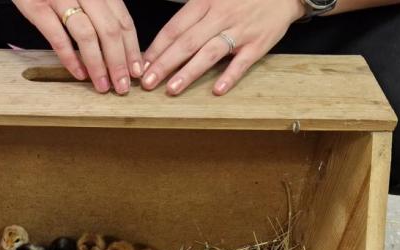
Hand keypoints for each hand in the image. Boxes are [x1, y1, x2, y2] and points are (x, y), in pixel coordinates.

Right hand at [12, 0, 143, 93]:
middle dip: (119, 62)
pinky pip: (57, 37)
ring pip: (87, 35)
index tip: (137, 71)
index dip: (132, 48)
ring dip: (98, 64)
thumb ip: (101, 10)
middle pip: (110, 30)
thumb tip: (120, 46)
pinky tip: (79, 73)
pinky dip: (70, 58)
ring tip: (103, 85)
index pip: (123, 21)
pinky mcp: (37, 7)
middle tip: (123, 86)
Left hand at [142, 0, 307, 95]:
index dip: (156, 48)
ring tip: (172, 89)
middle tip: (147, 82)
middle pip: (186, 42)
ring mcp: (240, 31)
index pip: (174, 28)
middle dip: (164, 64)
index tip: (141, 65)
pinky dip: (230, 76)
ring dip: (189, 72)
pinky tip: (217, 90)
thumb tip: (166, 39)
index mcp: (205, 2)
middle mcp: (220, 16)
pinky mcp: (258, 43)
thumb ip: (191, 14)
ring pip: (209, 53)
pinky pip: (242, 62)